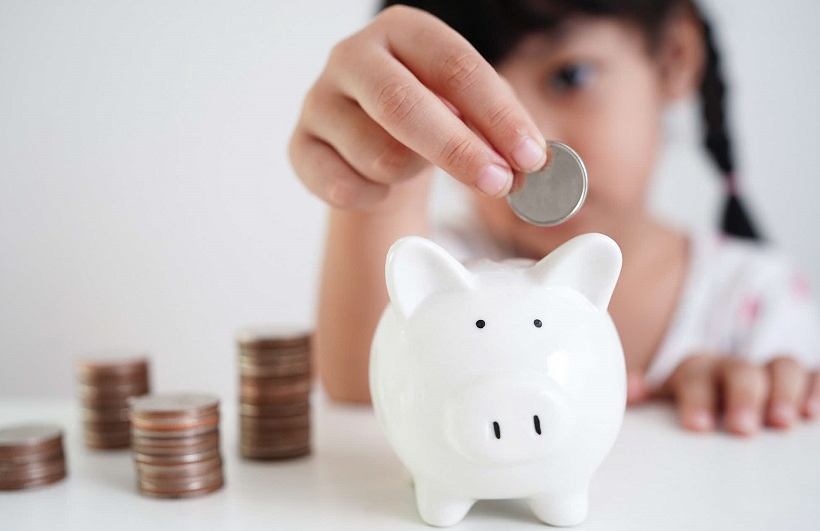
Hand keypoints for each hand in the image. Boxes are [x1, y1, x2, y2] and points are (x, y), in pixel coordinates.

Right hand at [288, 5, 546, 210]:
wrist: (367, 137)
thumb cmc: (430, 115)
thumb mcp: (469, 108)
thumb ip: (499, 128)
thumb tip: (532, 163)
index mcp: (404, 30)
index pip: (456, 67)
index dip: (498, 116)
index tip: (531, 158)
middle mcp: (353, 55)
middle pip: (406, 107)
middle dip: (459, 152)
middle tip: (499, 184)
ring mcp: (319, 100)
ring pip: (380, 157)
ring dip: (411, 173)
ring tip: (412, 163)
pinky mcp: (300, 147)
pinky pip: (345, 188)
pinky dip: (375, 197)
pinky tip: (378, 183)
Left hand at [627, 355, 819, 435]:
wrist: (718, 402)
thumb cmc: (692, 410)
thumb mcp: (666, 407)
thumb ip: (648, 400)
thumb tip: (630, 390)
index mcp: (696, 372)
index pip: (695, 374)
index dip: (696, 396)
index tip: (697, 426)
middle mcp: (733, 368)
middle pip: (739, 369)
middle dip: (741, 396)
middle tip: (741, 428)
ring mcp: (769, 374)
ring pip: (780, 367)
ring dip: (782, 391)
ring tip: (783, 422)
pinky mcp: (801, 384)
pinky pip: (814, 375)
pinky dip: (816, 388)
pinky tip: (814, 412)